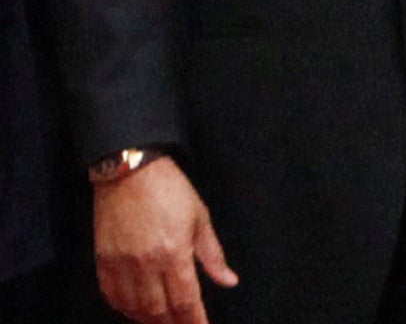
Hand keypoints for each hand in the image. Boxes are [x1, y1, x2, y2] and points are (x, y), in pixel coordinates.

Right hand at [93, 156, 237, 323]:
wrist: (130, 171)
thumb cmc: (170, 190)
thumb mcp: (200, 218)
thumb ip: (213, 255)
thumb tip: (229, 281)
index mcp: (174, 252)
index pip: (186, 300)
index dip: (195, 321)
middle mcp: (146, 264)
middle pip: (158, 310)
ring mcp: (121, 264)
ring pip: (135, 308)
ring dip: (150, 320)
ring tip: (163, 323)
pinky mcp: (103, 261)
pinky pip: (112, 296)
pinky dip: (124, 309)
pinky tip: (135, 311)